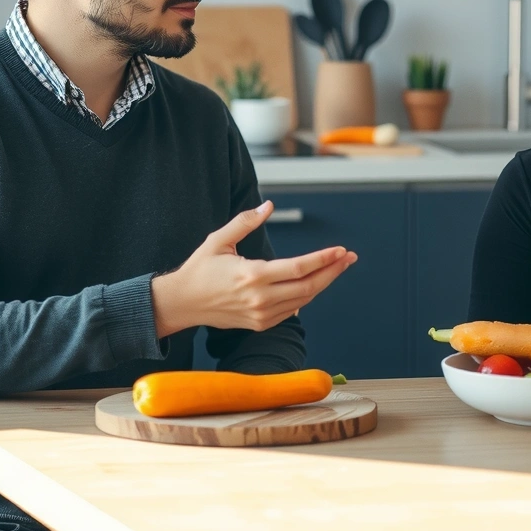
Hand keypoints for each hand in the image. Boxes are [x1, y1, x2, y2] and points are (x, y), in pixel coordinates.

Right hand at [151, 201, 356, 338]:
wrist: (181, 304)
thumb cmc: (199, 269)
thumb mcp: (218, 239)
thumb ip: (245, 221)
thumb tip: (268, 206)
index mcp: (252, 275)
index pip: (299, 268)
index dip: (323, 259)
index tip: (341, 250)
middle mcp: (260, 298)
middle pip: (309, 286)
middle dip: (333, 271)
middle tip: (349, 258)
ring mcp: (261, 315)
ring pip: (303, 299)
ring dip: (324, 283)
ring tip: (338, 267)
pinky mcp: (259, 324)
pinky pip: (291, 310)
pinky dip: (306, 296)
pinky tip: (315, 283)